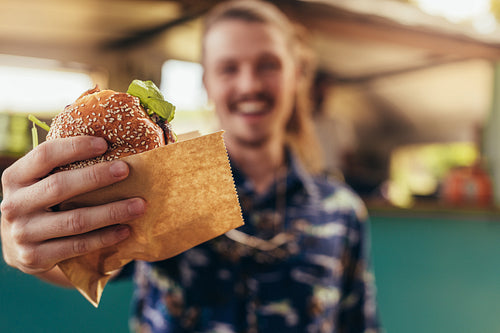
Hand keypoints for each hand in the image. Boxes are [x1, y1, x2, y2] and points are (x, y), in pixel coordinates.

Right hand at [0, 136, 144, 274]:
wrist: (18, 246)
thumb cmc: (41, 202)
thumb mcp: (40, 182)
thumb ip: (62, 165)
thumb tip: (109, 140)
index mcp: (15, 177)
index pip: (44, 155)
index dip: (75, 147)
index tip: (105, 144)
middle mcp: (13, 205)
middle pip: (59, 186)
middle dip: (96, 177)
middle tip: (126, 170)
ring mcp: (23, 233)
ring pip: (75, 220)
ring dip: (111, 212)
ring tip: (139, 205)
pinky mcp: (36, 257)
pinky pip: (78, 245)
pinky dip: (105, 237)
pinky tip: (126, 230)